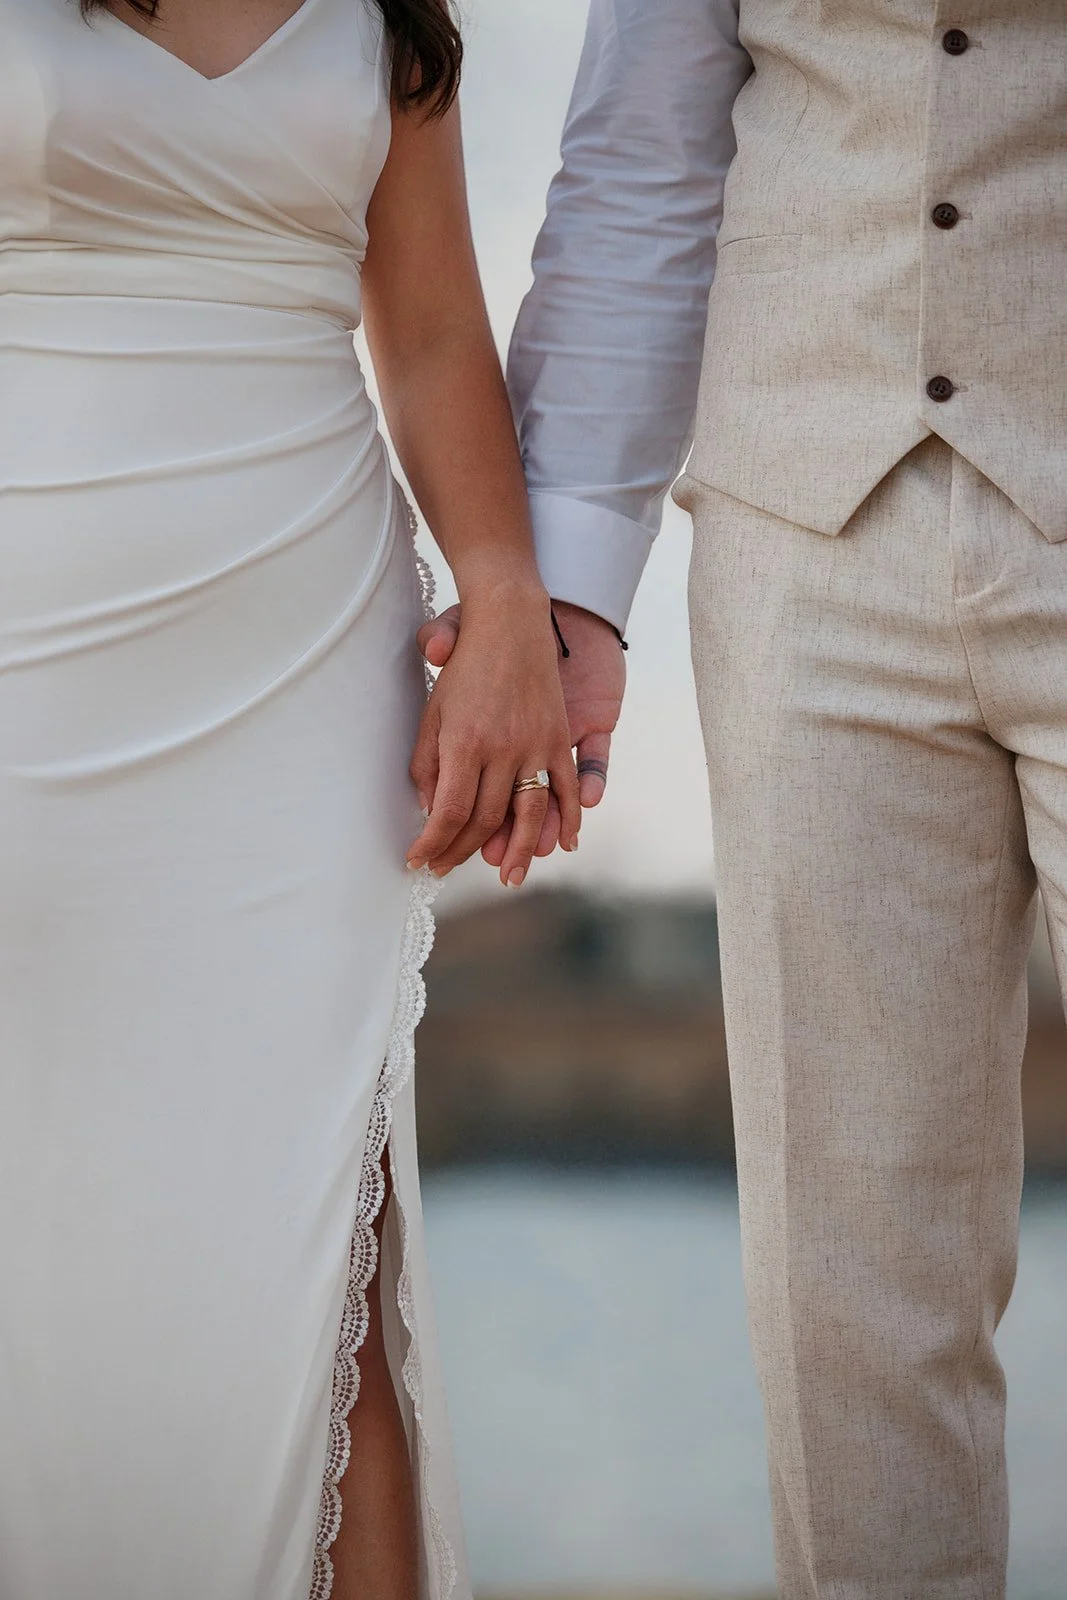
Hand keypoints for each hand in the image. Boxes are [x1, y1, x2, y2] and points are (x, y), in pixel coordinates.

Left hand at [418, 598, 625, 870]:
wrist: (512, 621)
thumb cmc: (465, 665)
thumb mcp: (434, 711)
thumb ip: (429, 762)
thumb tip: (431, 808)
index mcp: (466, 742)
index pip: (450, 811)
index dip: (434, 842)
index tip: (419, 860)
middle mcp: (504, 749)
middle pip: (486, 819)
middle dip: (462, 852)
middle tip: (444, 870)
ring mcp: (537, 746)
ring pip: (529, 814)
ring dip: (518, 852)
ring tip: (507, 878)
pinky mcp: (560, 739)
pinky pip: (568, 788)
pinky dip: (568, 819)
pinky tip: (562, 844)